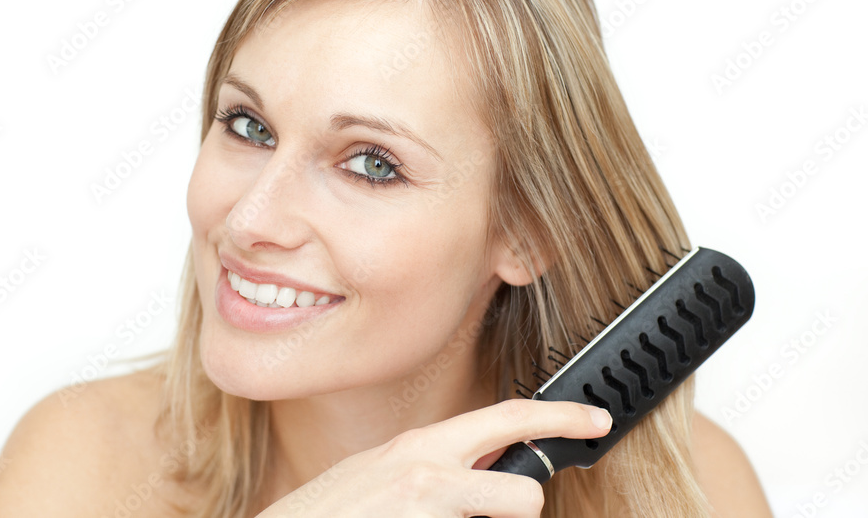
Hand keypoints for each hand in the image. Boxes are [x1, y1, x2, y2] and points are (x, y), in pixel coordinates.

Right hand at [257, 398, 612, 517]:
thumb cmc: (329, 514)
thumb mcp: (381, 471)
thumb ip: (432, 465)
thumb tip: (484, 467)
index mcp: (421, 447)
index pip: (506, 418)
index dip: (560, 418)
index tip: (596, 420)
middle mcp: (428, 476)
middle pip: (525, 495)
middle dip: (518, 511)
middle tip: (489, 515)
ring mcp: (427, 514)